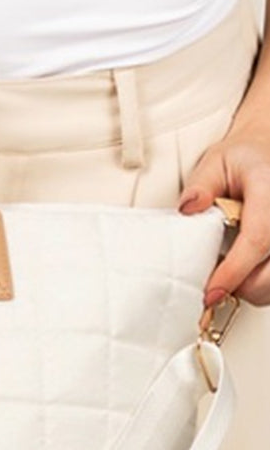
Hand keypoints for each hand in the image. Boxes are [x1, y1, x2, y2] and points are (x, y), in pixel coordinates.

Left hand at [179, 112, 269, 305]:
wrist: (269, 156)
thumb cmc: (245, 161)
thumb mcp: (217, 162)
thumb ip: (201, 185)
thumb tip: (189, 209)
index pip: (258, 240)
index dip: (234, 272)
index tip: (211, 293)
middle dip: (240, 287)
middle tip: (212, 281)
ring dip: (251, 288)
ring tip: (230, 269)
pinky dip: (261, 284)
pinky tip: (246, 269)